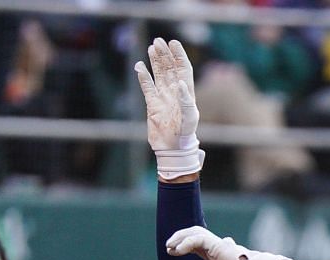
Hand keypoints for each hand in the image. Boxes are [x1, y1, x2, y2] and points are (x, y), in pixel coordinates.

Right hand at [134, 37, 204, 180]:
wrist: (172, 149)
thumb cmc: (185, 135)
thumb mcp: (189, 118)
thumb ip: (186, 99)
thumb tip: (179, 82)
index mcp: (186, 93)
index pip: (183, 68)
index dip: (179, 55)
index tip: (173, 42)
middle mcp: (174, 92)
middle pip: (170, 68)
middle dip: (165, 54)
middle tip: (158, 41)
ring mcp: (163, 97)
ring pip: (159, 74)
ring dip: (155, 61)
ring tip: (151, 47)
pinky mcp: (152, 105)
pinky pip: (147, 87)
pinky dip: (143, 76)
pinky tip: (139, 66)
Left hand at [166, 225, 286, 259]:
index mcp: (218, 256)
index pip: (198, 246)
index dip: (185, 246)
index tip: (173, 251)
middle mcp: (218, 248)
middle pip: (195, 235)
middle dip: (180, 238)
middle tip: (168, 247)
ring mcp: (219, 245)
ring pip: (195, 232)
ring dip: (180, 237)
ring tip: (169, 246)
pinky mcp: (219, 246)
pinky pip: (198, 239)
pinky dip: (186, 242)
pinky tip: (177, 250)